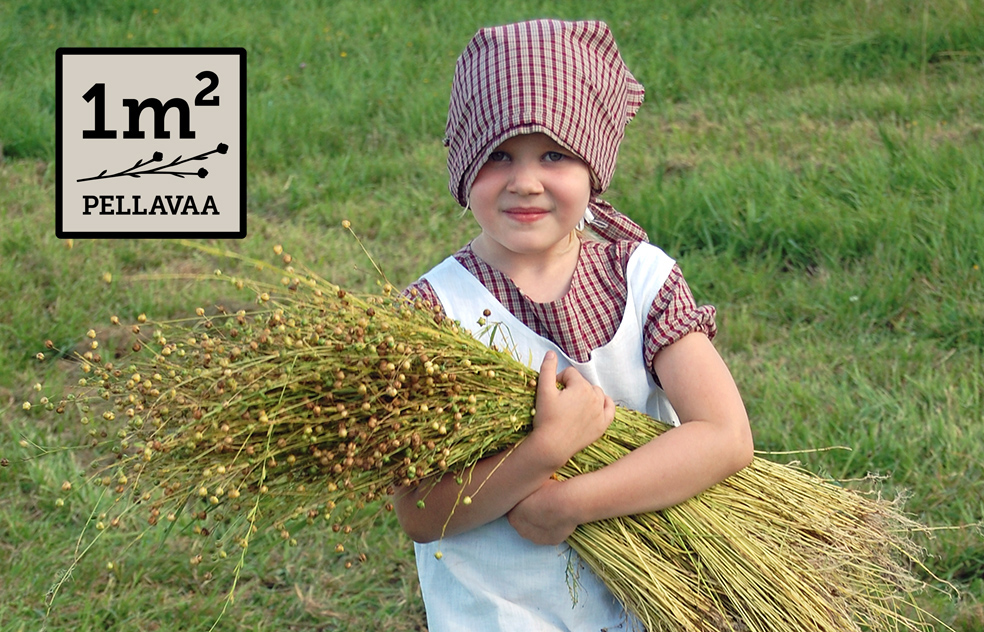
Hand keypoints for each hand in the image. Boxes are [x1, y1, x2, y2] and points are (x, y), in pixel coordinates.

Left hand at [507, 479, 575, 544]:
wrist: (566, 503)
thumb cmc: (547, 490)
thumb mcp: (530, 486)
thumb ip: (524, 492)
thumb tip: (525, 488)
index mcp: (513, 517)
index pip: (513, 511)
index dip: (522, 504)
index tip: (530, 497)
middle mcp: (522, 531)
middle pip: (524, 522)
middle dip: (530, 515)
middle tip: (541, 503)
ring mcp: (537, 538)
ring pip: (537, 530)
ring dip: (541, 523)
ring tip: (551, 510)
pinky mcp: (551, 541)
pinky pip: (551, 534)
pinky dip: (554, 528)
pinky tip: (559, 517)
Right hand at [527, 351, 614, 468]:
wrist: (552, 446)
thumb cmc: (546, 418)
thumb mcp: (543, 391)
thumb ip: (547, 369)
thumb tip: (551, 352)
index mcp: (581, 387)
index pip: (570, 374)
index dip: (558, 380)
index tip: (551, 392)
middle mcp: (595, 397)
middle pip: (583, 383)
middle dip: (572, 388)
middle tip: (560, 401)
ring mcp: (600, 412)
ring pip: (596, 394)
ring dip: (587, 395)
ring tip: (574, 405)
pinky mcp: (602, 425)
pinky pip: (610, 408)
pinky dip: (605, 404)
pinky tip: (597, 406)